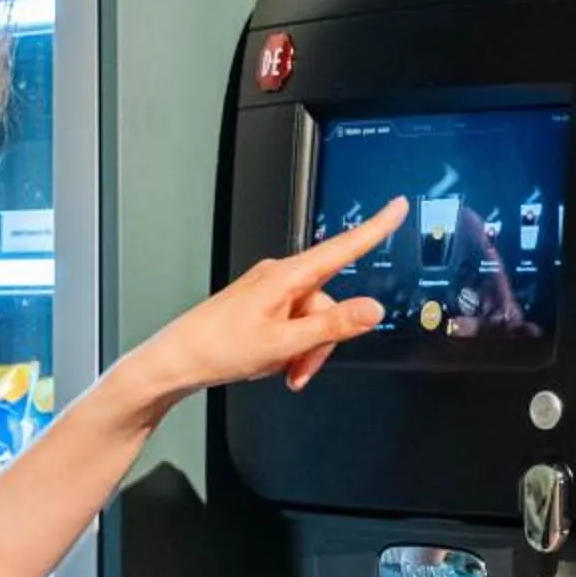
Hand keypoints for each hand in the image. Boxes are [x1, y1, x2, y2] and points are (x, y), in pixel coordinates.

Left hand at [125, 198, 408, 413]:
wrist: (178, 360)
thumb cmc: (217, 347)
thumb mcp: (284, 343)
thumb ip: (332, 326)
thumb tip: (372, 310)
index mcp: (287, 276)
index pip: (342, 248)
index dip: (375, 228)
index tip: (397, 207)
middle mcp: (280, 276)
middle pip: (329, 304)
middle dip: (322, 341)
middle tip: (300, 368)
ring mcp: (271, 291)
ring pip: (312, 320)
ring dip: (305, 351)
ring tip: (283, 369)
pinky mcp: (263, 305)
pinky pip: (294, 323)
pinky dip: (291, 347)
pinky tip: (273, 361)